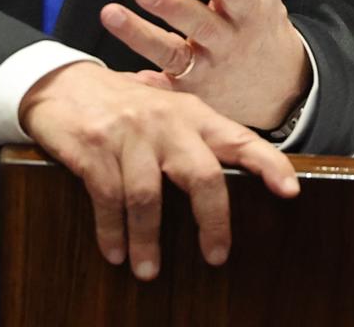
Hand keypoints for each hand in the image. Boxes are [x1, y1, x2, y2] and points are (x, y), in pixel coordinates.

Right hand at [18, 62, 299, 278]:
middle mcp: (166, 121)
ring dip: (149, 241)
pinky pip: (108, 197)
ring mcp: (129, 133)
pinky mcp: (93, 146)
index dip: (268, 164)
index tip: (290, 191)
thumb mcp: (167, 113)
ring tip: (148, 270)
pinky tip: (116, 251)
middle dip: (212, 222)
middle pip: (202, 175)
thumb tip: (237, 182)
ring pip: (149, 196)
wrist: (63, 84)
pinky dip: (113, 231)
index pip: (239, 138)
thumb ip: (197, 141)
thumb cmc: (124, 107)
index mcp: (192, 114)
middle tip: (216, 257)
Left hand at [101, 0, 309, 130]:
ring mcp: (209, 69)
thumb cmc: (258, 13)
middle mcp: (228, 38)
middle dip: (174, 7)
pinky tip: (123, 79)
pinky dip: (147, 88)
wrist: (278, 83)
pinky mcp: (191, 93)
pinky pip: (166, 93)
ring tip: (111, 15)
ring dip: (142, 38)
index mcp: (247, 4)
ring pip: (174, 55)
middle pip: (201, 23)